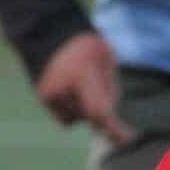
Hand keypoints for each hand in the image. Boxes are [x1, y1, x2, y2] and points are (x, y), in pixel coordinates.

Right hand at [35, 30, 133, 145]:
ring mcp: (49, 95)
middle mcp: (62, 89)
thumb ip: (110, 89)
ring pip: (77, 119)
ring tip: (80, 82)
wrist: (48, 31)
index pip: (99, 111)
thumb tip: (110, 116)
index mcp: (82, 75)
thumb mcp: (107, 58)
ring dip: (84, 109)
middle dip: (101, 109)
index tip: (127, 139)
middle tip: (98, 83)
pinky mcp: (42, 98)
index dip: (114, 129)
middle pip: (90, 116)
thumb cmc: (85, 44)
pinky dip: (72, 109)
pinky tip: (70, 89)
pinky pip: (65, 116)